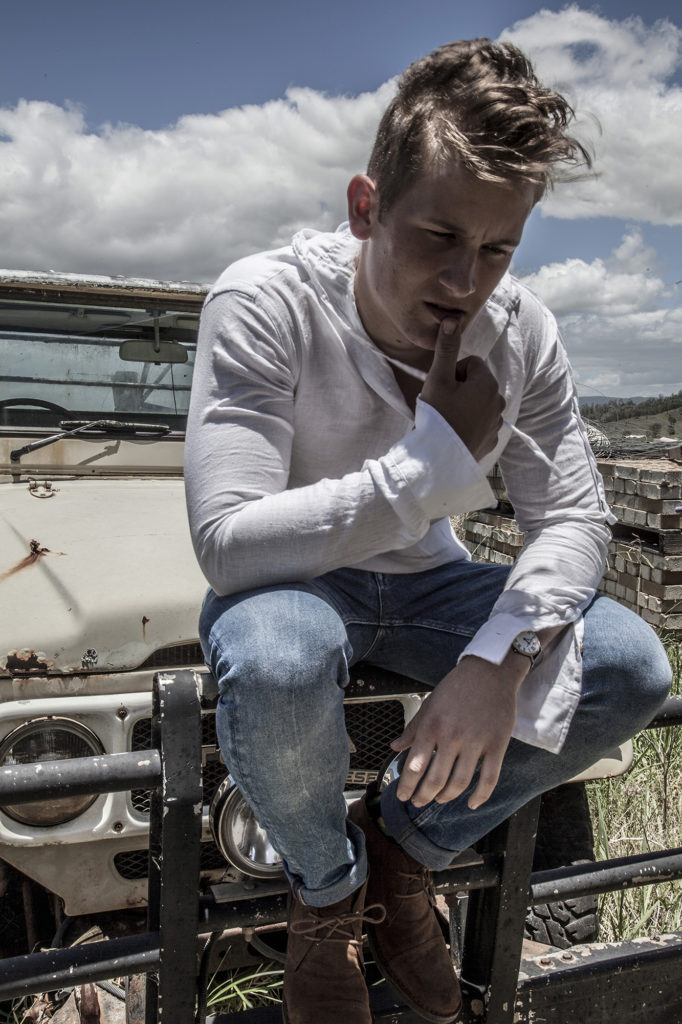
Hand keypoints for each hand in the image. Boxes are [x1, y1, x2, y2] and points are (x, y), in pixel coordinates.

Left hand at [390, 655, 525, 809]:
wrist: (490, 671)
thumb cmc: (457, 686)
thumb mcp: (429, 703)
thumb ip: (412, 728)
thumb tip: (394, 747)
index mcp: (432, 726)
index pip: (414, 766)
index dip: (407, 786)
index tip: (403, 796)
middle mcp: (452, 736)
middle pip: (435, 780)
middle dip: (424, 796)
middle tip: (419, 802)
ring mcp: (476, 742)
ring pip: (460, 783)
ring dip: (447, 797)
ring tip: (440, 799)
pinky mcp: (497, 745)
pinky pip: (489, 778)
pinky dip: (480, 796)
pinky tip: (472, 803)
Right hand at [420, 318, 504, 460]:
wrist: (439, 458)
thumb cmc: (437, 416)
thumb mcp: (438, 378)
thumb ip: (447, 348)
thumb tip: (452, 320)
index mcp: (488, 384)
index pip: (470, 363)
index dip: (452, 372)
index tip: (441, 387)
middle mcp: (498, 402)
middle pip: (475, 383)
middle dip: (459, 389)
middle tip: (442, 404)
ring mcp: (496, 423)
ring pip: (477, 403)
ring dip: (463, 406)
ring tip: (447, 419)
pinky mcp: (491, 440)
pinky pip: (479, 424)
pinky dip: (468, 425)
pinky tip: (454, 433)